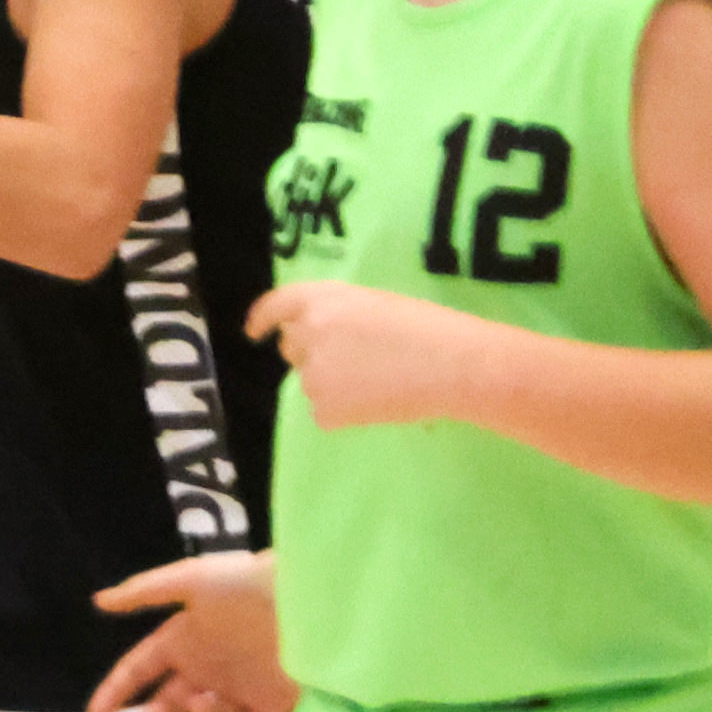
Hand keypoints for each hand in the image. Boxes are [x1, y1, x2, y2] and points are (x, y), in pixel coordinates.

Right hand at [85, 550, 295, 711]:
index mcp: (184, 638)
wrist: (311, 598)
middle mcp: (208, 668)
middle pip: (170, 703)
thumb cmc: (249, 584)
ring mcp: (241, 689)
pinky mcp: (274, 704)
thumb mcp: (192, 579)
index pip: (141, 669)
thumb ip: (145, 592)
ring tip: (208, 705)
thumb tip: (99, 602)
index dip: (117, 690)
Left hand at [249, 281, 493, 430]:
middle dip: (311, 353)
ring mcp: (313, 373)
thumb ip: (337, 314)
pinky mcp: (324, 409)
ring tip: (381, 380)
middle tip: (355, 360)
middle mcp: (309, 332)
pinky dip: (345, 413)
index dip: (262, 318)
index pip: (277, 306)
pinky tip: (379, 403)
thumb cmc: (429, 329)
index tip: (255, 332)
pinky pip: (325, 412)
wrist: (457, 365)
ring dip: (334, 383)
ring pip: (311, 382)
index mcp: (324, 299)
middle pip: (292, 347)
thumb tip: (314, 335)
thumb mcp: (376, 305)